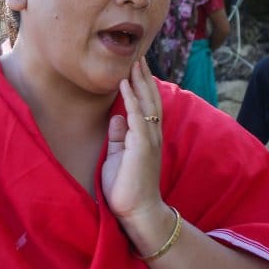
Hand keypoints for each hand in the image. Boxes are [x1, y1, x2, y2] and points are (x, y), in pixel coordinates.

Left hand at [102, 58, 164, 222]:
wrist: (137, 212)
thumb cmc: (127, 188)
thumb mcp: (118, 158)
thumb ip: (119, 138)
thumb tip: (116, 119)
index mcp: (147, 138)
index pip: (147, 106)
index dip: (142, 87)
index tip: (137, 69)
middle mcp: (152, 135)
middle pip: (150, 100)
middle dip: (144, 78)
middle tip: (139, 57)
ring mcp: (148, 140)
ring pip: (146, 104)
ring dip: (140, 82)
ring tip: (135, 63)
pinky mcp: (141, 147)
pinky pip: (137, 117)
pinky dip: (130, 99)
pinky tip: (125, 84)